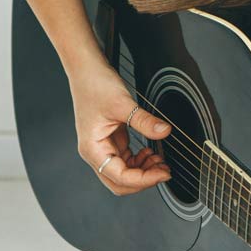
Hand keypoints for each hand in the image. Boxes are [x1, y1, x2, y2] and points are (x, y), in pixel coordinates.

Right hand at [69, 63, 172, 195]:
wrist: (86, 69)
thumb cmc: (94, 84)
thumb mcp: (123, 103)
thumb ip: (145, 121)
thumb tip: (164, 132)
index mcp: (92, 148)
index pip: (119, 177)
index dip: (143, 179)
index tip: (162, 173)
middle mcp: (95, 151)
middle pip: (119, 182)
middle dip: (143, 179)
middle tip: (164, 171)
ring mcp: (102, 146)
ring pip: (124, 172)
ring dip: (143, 170)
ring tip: (161, 161)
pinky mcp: (110, 139)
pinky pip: (126, 159)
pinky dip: (139, 160)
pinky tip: (151, 152)